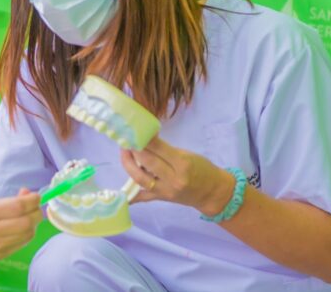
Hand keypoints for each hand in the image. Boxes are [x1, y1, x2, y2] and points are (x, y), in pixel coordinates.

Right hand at [0, 188, 42, 260]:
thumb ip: (8, 199)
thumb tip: (28, 194)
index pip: (17, 207)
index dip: (32, 200)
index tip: (36, 196)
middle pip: (26, 222)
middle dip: (36, 213)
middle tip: (36, 207)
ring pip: (27, 234)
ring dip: (34, 224)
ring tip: (30, 217)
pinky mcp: (0, 255)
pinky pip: (22, 244)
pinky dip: (28, 234)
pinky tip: (23, 228)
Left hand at [120, 137, 235, 215]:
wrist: (212, 192)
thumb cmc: (202, 169)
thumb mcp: (187, 155)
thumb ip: (166, 150)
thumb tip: (146, 140)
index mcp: (182, 163)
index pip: (158, 148)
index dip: (144, 139)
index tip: (135, 131)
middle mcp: (173, 178)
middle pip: (147, 162)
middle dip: (134, 149)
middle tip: (127, 140)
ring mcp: (166, 191)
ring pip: (141, 178)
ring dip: (129, 165)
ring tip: (125, 153)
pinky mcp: (161, 198)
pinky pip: (143, 197)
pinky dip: (131, 196)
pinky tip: (119, 194)